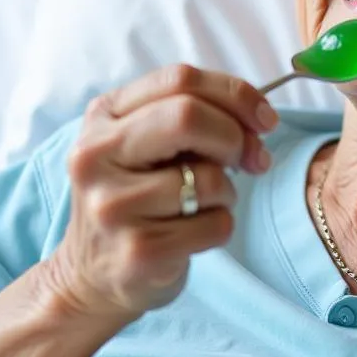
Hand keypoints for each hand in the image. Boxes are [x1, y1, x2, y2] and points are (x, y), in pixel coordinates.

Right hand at [42, 65, 277, 320]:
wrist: (91, 276)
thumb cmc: (137, 198)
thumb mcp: (146, 145)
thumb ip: (193, 118)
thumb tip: (259, 119)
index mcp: (103, 116)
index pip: (179, 79)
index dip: (235, 94)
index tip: (265, 119)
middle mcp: (96, 156)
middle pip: (188, 117)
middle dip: (234, 137)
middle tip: (250, 159)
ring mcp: (112, 205)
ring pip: (209, 179)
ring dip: (227, 192)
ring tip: (203, 205)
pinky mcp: (138, 250)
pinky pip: (215, 224)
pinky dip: (221, 226)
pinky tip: (194, 234)